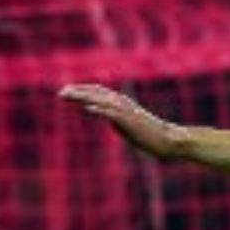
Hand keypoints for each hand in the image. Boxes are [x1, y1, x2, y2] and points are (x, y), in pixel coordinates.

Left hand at [59, 84, 184, 159]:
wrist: (168, 140)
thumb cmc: (149, 135)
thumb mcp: (126, 123)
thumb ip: (112, 116)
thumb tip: (99, 113)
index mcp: (122, 103)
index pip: (98, 91)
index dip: (82, 90)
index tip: (67, 91)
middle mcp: (122, 103)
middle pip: (96, 93)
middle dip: (78, 91)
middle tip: (61, 92)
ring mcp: (126, 112)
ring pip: (101, 100)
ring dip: (83, 97)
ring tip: (68, 96)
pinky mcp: (130, 122)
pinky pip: (112, 114)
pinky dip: (99, 110)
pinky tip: (88, 108)